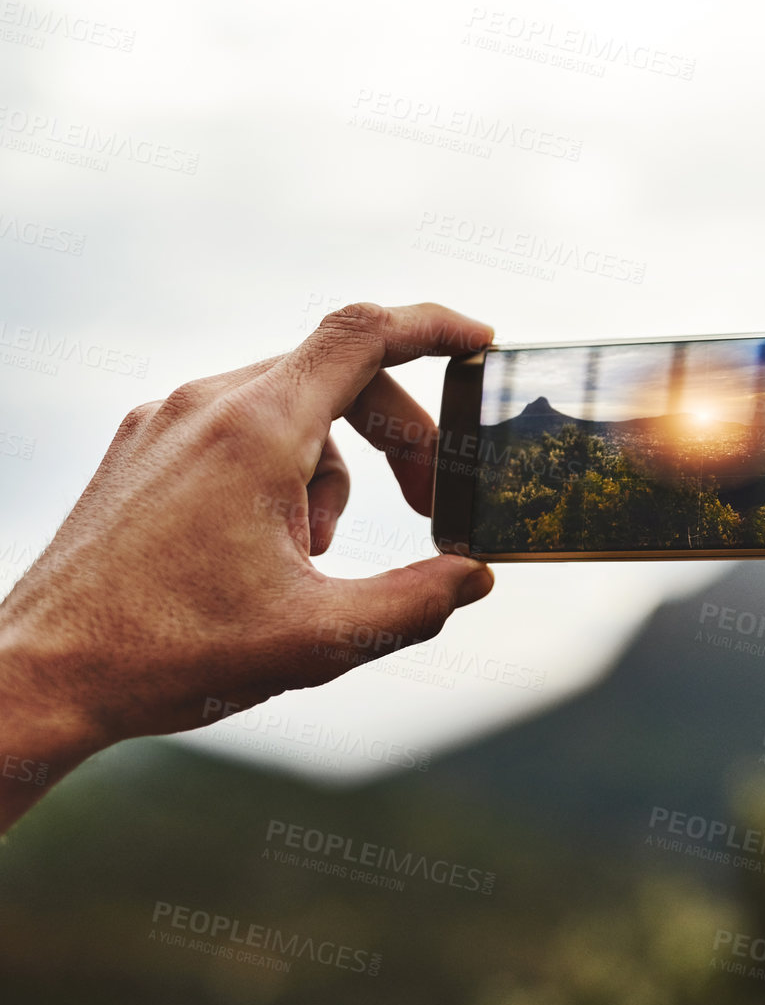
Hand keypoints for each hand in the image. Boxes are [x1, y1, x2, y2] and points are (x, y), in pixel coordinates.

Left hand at [0, 303, 495, 830]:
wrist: (40, 677)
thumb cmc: (170, 655)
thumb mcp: (319, 639)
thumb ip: (416, 603)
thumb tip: (474, 576)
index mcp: (255, 431)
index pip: (364, 334)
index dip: (435, 327)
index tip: (481, 344)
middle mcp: (207, 403)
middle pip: (338, 374)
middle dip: (397, 434)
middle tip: (426, 505)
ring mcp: (166, 421)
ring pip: (290, 406)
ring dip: (333, 469)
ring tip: (314, 557)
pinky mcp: (141, 448)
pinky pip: (239, 427)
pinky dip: (281, 471)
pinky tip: (267, 549)